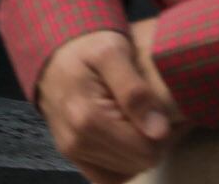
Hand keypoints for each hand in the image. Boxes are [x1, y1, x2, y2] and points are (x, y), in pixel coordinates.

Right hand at [39, 28, 175, 183]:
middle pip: (140, 162)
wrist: (53, 54)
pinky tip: (127, 135)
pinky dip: (124, 161)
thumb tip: (159, 131)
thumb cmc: (86, 48)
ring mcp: (73, 153)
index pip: (146, 150)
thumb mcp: (112, 51)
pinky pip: (111, 177)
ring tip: (139, 120)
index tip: (164, 109)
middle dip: (154, 140)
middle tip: (153, 111)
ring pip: (128, 171)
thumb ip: (135, 90)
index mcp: (87, 118)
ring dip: (140, 150)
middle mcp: (76, 142)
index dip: (164, 131)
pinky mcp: (73, 157)